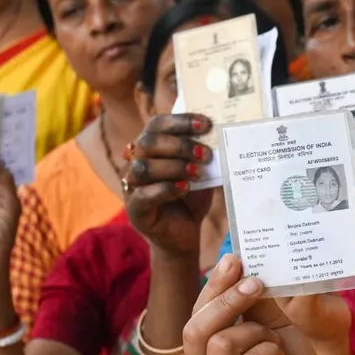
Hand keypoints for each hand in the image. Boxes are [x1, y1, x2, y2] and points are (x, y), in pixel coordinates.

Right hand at [124, 114, 214, 256]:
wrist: (185, 233)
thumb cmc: (192, 197)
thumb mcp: (200, 171)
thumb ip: (203, 154)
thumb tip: (222, 134)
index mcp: (152, 148)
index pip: (157, 124)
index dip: (179, 121)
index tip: (206, 124)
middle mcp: (136, 163)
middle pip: (148, 142)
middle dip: (180, 145)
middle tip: (205, 154)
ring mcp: (132, 186)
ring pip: (143, 167)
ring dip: (174, 167)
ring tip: (197, 172)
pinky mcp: (135, 209)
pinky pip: (143, 195)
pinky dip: (166, 189)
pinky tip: (185, 188)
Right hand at [184, 255, 354, 354]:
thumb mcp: (272, 321)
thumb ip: (254, 298)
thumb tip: (238, 259)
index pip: (195, 316)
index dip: (212, 286)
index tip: (234, 259)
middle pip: (196, 330)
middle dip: (228, 300)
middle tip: (259, 284)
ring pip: (223, 344)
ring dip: (258, 333)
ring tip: (275, 343)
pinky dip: (272, 353)